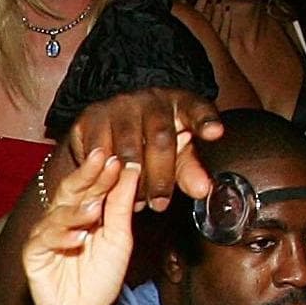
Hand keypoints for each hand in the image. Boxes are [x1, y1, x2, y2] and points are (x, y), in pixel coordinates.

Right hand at [23, 147, 141, 304]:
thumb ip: (121, 206)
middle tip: (100, 159)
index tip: (118, 159)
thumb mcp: (119, 239)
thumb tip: (130, 169)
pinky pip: (44, 239)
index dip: (104, 172)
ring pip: (57, 213)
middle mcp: (63, 217)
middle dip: (86, 175)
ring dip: (76, 210)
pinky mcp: (33, 253)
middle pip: (71, 190)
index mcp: (84, 210)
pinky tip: (78, 239)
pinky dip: (62, 237)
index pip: (93, 185)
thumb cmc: (100, 278)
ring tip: (95, 210)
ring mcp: (46, 234)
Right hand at [62, 88, 224, 212]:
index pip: (197, 109)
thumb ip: (190, 170)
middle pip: (160, 138)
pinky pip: (97, 153)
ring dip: (132, 181)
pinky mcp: (91, 118)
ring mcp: (119, 107)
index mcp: (179, 104)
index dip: (205, 121)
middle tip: (160, 204)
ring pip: (127, 148)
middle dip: (161, 175)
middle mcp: (150, 100)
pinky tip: (109, 190)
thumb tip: (203, 191)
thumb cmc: (148, 142)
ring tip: (135, 202)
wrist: (107, 125)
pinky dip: (104, 176)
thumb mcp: (175, 153)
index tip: (215, 133)